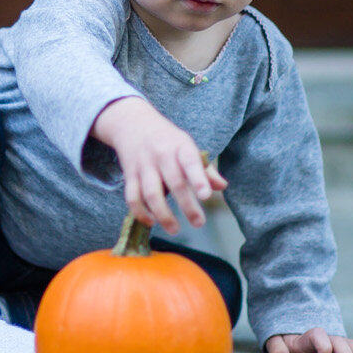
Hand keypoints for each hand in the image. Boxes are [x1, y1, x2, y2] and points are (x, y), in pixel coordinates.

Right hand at [89, 96, 227, 232]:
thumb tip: (222, 186)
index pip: (191, 162)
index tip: (206, 197)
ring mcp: (143, 166)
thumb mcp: (187, 146)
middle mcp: (161, 155)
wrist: (132, 123)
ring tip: (174, 229)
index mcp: (180, 146)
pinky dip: (139, 212)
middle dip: (187, 205)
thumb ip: (204, 168)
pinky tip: (150, 222)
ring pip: (151, 193)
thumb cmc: (167, 139)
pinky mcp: (129, 175)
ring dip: (163, 214)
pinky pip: (132, 197)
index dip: (198, 179)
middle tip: (199, 223)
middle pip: (174, 183)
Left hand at [264, 329, 352, 352]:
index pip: (318, 336)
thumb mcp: (278, 343)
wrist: (298, 336)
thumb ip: (277, 349)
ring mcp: (340, 341)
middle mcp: (328, 337)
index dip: (323, 348)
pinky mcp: (348, 347)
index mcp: (310, 336)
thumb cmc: (289, 344)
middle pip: (339, 342)